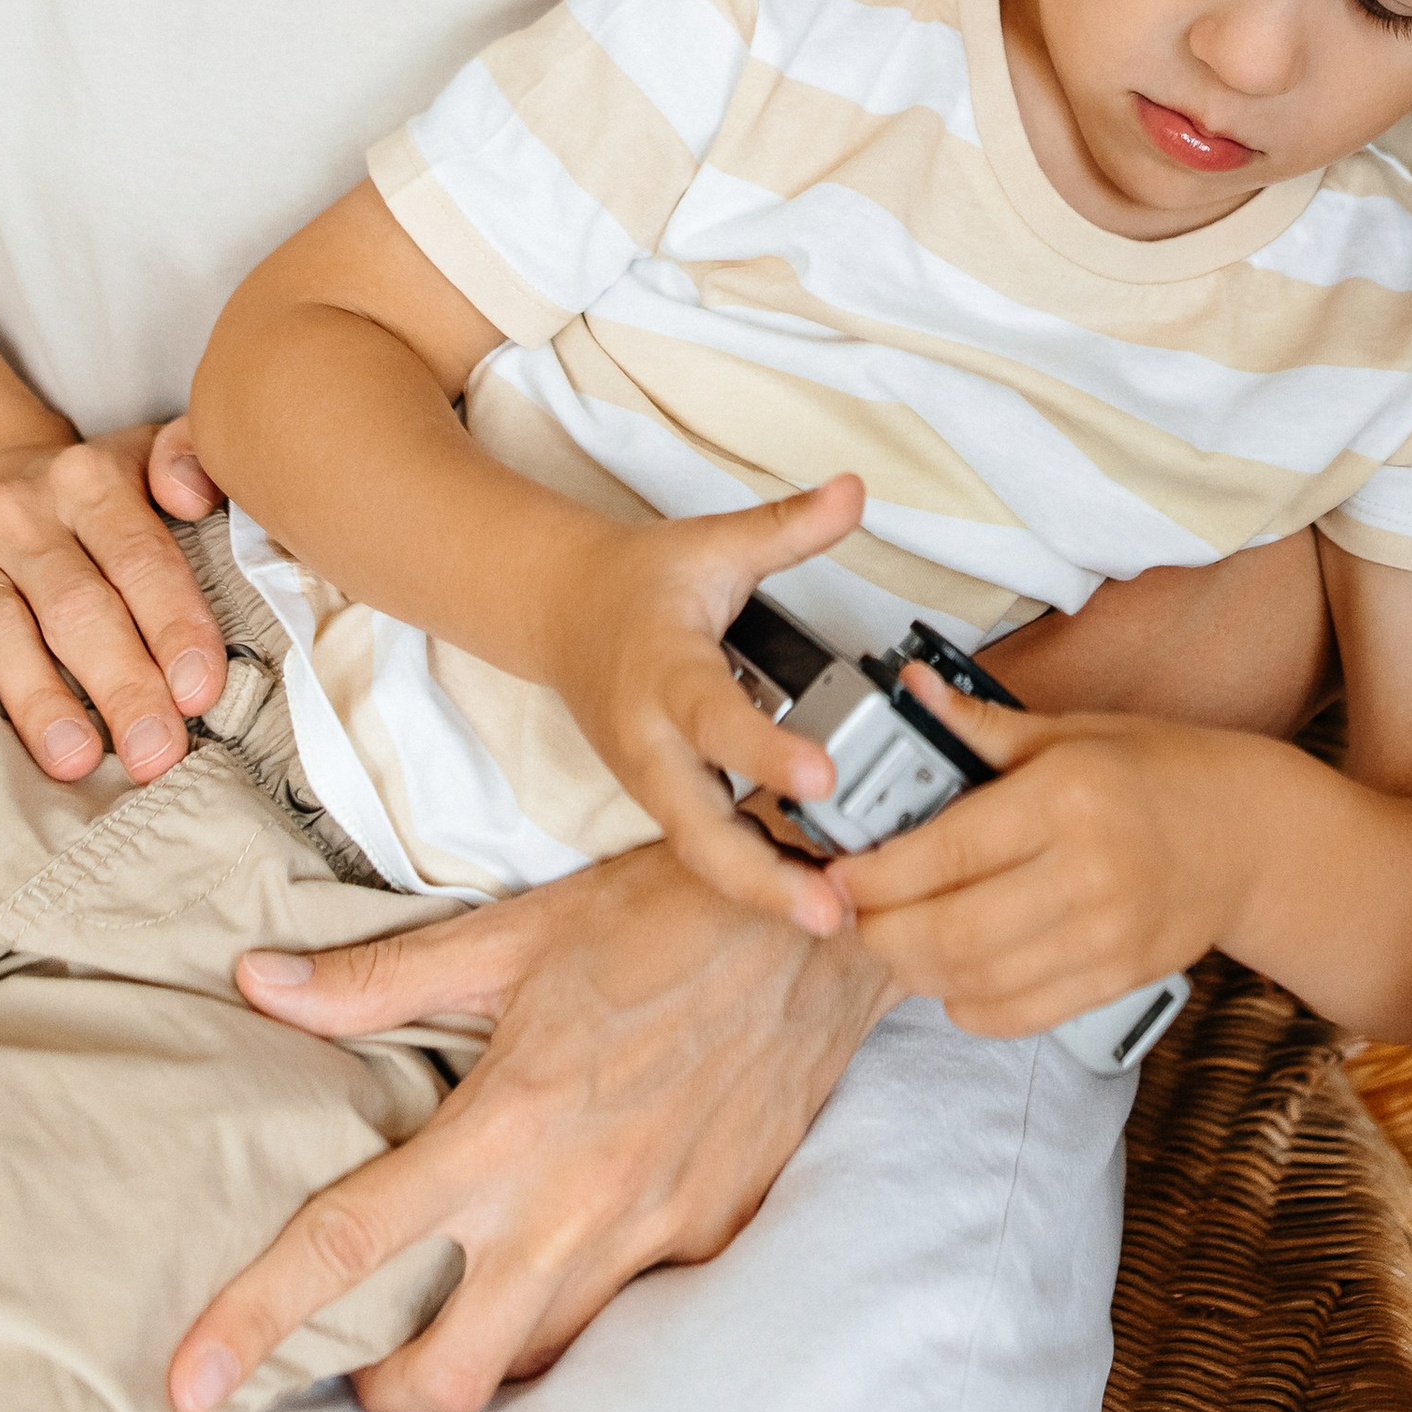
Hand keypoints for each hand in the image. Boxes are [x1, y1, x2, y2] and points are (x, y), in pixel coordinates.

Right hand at [0, 414, 226, 783]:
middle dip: (122, 684)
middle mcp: (18, 510)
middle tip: (156, 753)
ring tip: (76, 760)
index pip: (140, 557)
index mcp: (90, 479)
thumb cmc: (92, 504)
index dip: (173, 627)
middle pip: (75, 605)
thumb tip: (192, 494)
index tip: (200, 693)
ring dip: (40, 701)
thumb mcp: (146, 460)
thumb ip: (190, 459)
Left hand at [168, 847, 890, 1411]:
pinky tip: (569, 1247)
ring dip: (483, 1353)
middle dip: (388, 1390)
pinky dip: (576, 1307)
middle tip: (372, 1351)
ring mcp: (650, 1230)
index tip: (188, 1382)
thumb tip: (257, 983)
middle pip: (447, 1372)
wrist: (827, 922)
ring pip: (538, 1361)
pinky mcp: (711, 1235)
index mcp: (508, 1120)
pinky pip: (624, 1315)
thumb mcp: (518, 930)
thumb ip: (380, 980)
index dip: (255, 1322)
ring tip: (466, 1297)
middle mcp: (572, 1199)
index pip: (350, 1243)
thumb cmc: (665, 910)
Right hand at [543, 474, 868, 937]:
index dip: (767, 753)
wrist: (558, 613)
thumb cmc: (639, 582)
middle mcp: (652, 742)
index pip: (717, 720)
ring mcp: (651, 780)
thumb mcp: (712, 543)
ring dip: (763, 891)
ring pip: (702, 853)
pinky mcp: (662, 800)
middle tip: (833, 911)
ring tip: (835, 919)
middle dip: (763, 877)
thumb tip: (853, 492)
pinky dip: (753, 876)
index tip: (824, 775)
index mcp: (665, 673)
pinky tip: (813, 896)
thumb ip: (787, 526)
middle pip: (699, 829)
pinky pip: (706, 849)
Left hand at [834, 673, 1253, 1037]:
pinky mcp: (1116, 980)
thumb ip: (980, 725)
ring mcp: (1104, 936)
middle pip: (947, 932)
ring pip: (975, 982)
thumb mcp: (1071, 732)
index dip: (873, 875)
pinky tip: (953, 976)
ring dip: (916, 970)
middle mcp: (1086, 873)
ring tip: (896, 938)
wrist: (1251, 833)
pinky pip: (1020, 1014)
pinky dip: (969, 1005)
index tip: (838, 872)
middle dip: (879, 932)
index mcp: (1065, 797)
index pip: (942, 853)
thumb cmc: (1158, 771)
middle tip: (853, 913)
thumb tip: (910, 690)